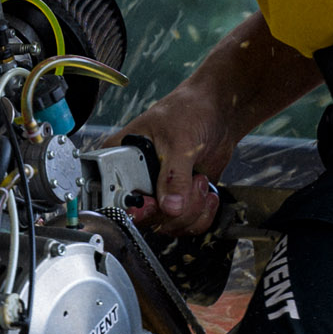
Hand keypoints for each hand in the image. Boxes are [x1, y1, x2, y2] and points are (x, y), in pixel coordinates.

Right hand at [119, 73, 246, 232]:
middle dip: (174, 209)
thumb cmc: (190, 109)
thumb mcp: (180, 139)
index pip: (114, 195)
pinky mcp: (178, 199)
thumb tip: (170, 206)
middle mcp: (134, 178)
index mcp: (120, 157)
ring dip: (191, 210)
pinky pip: (184, 224)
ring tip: (199, 180)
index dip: (136, 206)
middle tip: (191, 182)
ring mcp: (156, 191)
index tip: (155, 203)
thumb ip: (174, 175)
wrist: (218, 111)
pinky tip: (207, 193)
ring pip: (166, 224)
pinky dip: (201, 215)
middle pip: (143, 217)